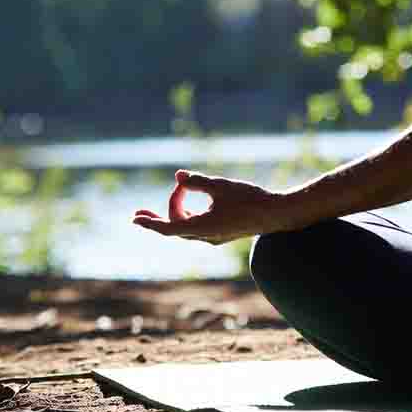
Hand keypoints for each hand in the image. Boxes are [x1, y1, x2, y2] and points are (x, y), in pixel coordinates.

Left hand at [132, 170, 282, 244]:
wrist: (278, 214)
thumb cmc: (250, 198)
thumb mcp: (220, 186)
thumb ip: (197, 181)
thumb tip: (178, 175)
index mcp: (203, 227)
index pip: (168, 227)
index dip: (150, 223)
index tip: (134, 219)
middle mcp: (206, 236)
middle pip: (174, 227)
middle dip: (158, 216)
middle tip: (138, 212)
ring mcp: (214, 236)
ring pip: (186, 227)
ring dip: (175, 213)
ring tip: (174, 193)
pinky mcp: (222, 233)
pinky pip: (197, 226)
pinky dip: (188, 215)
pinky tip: (188, 204)